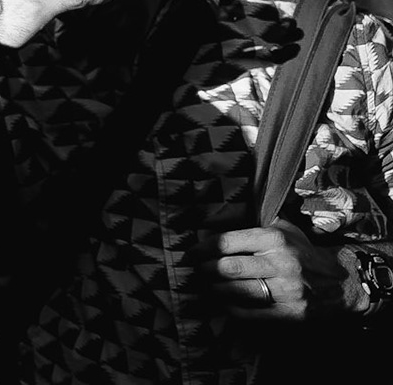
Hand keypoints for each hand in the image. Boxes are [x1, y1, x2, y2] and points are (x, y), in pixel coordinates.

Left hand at [203, 221, 355, 320]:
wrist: (342, 282)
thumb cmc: (303, 253)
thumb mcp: (284, 229)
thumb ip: (254, 223)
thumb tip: (215, 218)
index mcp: (274, 238)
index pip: (227, 242)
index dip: (202, 249)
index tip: (190, 254)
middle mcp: (281, 263)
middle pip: (228, 268)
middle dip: (205, 270)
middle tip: (195, 271)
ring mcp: (287, 290)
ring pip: (237, 292)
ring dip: (215, 290)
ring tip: (206, 287)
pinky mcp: (291, 313)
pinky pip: (252, 314)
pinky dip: (232, 309)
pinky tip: (223, 304)